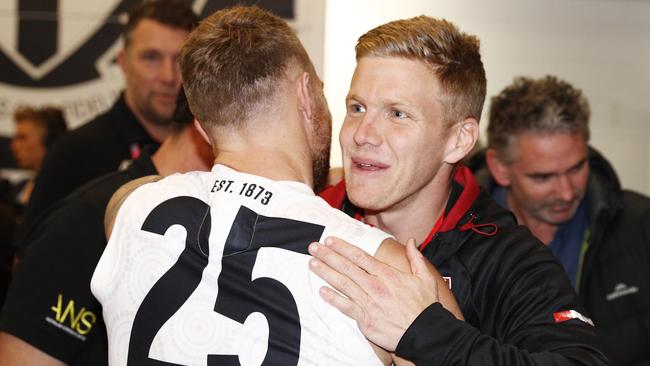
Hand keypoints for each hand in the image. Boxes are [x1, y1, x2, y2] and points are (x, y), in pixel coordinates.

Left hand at [308, 236, 438, 350]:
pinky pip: (345, 307)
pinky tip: (321, 291)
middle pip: (347, 267)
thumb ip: (415, 257)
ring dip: (326, 273)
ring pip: (343, 284)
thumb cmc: (425, 307)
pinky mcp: (365, 319)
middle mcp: (375, 286)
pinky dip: (333, 298)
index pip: (360, 257)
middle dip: (328, 255)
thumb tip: (411, 240)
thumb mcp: (425, 278)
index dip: (343, 247)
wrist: (425, 333)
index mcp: (388, 274)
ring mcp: (369, 302)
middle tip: (313, 247)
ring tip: (312, 263)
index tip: (330, 240)